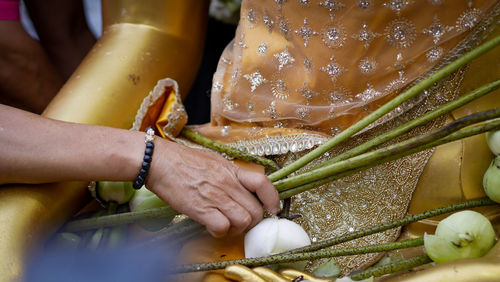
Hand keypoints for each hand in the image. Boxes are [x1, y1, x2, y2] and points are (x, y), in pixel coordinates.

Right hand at [146, 139, 279, 237]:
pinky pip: (222, 228)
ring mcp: (215, 196)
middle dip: (251, 221)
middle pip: (256, 210)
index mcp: (232, 170)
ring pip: (243, 221)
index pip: (263, 183)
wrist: (159, 161)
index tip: (272, 208)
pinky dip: (219, 232)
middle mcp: (227, 183)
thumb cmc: (182, 160)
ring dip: (236, 228)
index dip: (272, 199)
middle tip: (240, 221)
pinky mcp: (200, 209)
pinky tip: (211, 226)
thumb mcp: (213, 160)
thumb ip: (230, 173)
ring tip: (225, 224)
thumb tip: (241, 185)